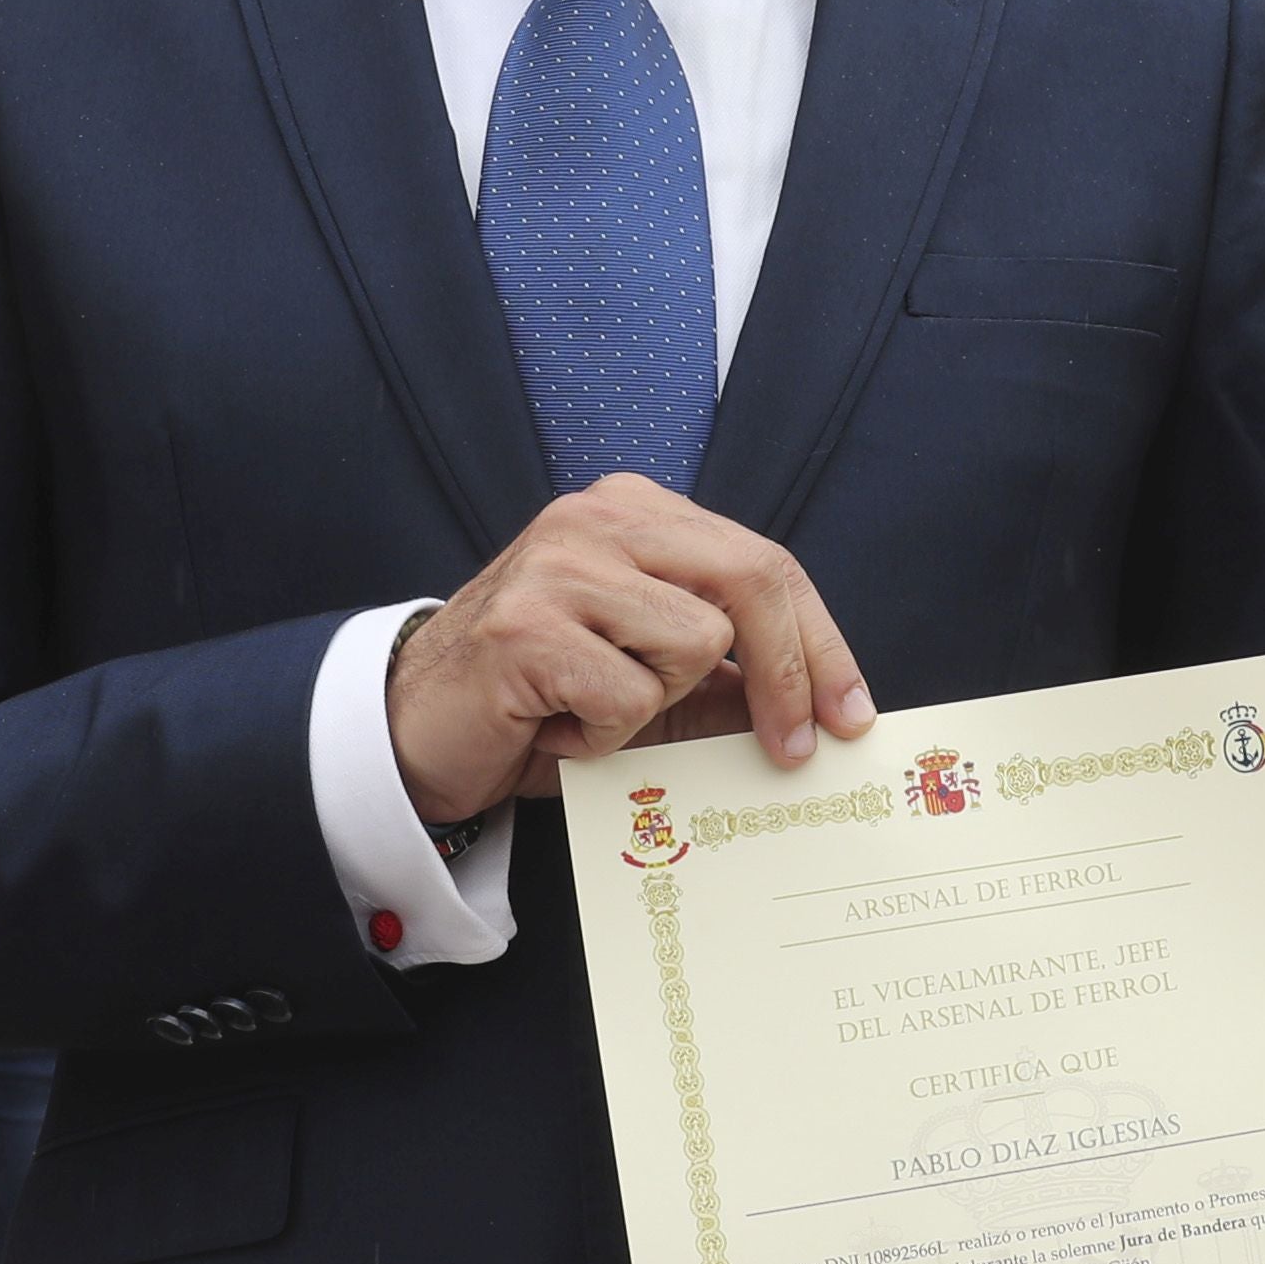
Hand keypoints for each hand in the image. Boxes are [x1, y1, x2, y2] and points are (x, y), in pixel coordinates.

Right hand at [385, 475, 875, 822]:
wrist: (416, 732)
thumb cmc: (537, 702)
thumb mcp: (648, 682)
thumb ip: (724, 678)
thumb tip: (821, 706)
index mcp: (634, 515)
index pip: (762, 561)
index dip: (817, 642)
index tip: (848, 712)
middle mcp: (598, 520)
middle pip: (750, 579)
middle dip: (789, 671)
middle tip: (797, 748)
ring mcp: (560, 565)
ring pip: (693, 643)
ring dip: (656, 707)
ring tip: (594, 711)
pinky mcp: (527, 626)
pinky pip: (627, 696)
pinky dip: (602, 734)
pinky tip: (555, 725)